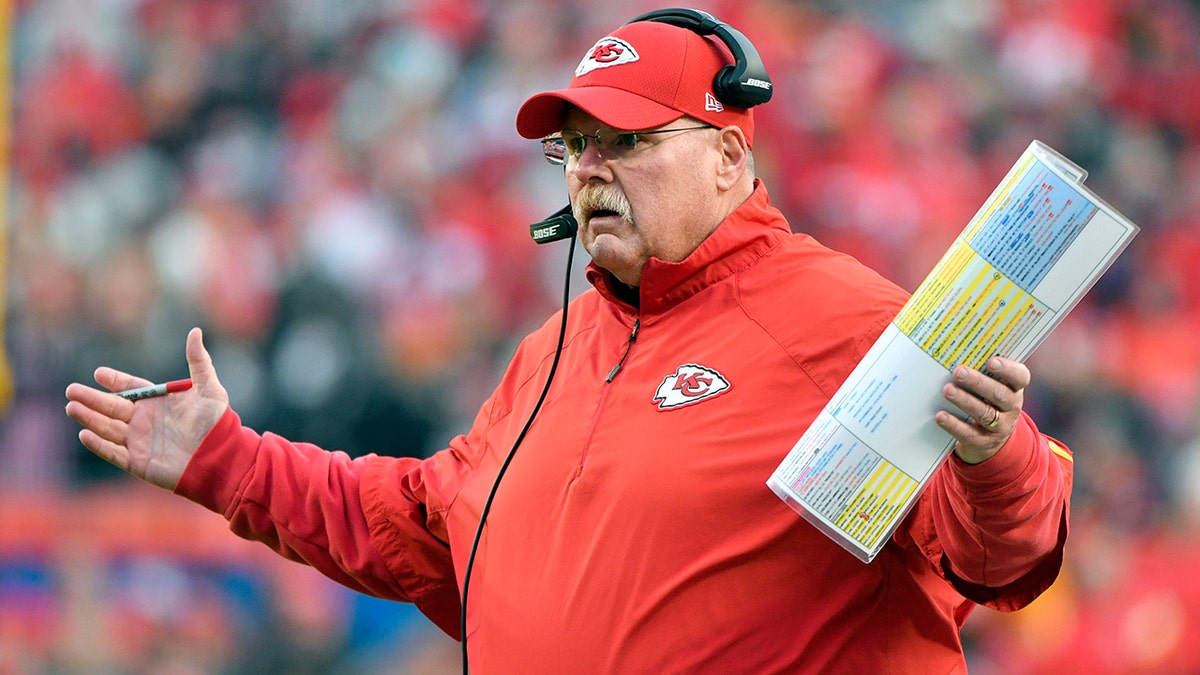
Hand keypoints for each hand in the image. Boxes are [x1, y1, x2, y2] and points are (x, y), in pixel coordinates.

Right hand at [64, 327, 228, 489]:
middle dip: (91, 399)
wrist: (221, 457)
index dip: (115, 381)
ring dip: (89, 418)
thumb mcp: (209, 389)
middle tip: (71, 390)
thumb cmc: (218, 423)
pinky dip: (99, 445)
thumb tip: (195, 331)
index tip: (99, 373)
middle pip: (112, 407)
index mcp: (158, 402)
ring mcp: (139, 442)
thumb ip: (199, 362)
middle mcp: (145, 420)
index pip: (131, 389)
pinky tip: (84, 434)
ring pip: (108, 428)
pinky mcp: (138, 462)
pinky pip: (113, 453)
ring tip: (71, 407)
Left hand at [935, 356, 1028, 464]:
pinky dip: (953, 424)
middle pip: (999, 394)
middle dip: (978, 382)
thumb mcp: (990, 389)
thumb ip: (981, 373)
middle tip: (958, 372)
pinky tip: (941, 416)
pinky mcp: (982, 443)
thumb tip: (955, 354)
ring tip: (947, 390)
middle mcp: (1011, 409)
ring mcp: (999, 428)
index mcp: (1014, 390)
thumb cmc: (986, 403)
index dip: (1008, 369)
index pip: (1020, 378)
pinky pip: (968, 433)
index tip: (991, 361)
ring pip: (984, 413)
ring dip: (964, 400)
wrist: (989, 442)